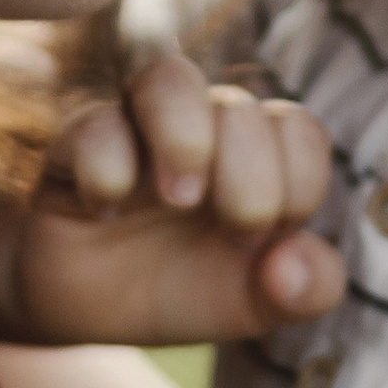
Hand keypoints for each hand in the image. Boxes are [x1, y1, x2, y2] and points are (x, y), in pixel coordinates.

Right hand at [16, 56, 347, 349]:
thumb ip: (309, 289)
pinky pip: (95, 124)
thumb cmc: (184, 287)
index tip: (265, 240)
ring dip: (184, 141)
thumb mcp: (258, 303)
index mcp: (257, 155)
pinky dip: (107, 169)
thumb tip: (295, 266)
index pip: (299, 131)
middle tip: (234, 233)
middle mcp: (203, 127)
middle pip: (239, 107)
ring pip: (170, 79)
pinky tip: (105, 212)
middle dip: (250, 180)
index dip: (298, 184)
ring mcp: (138, 127)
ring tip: (179, 200)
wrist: (88, 309)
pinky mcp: (78, 140)